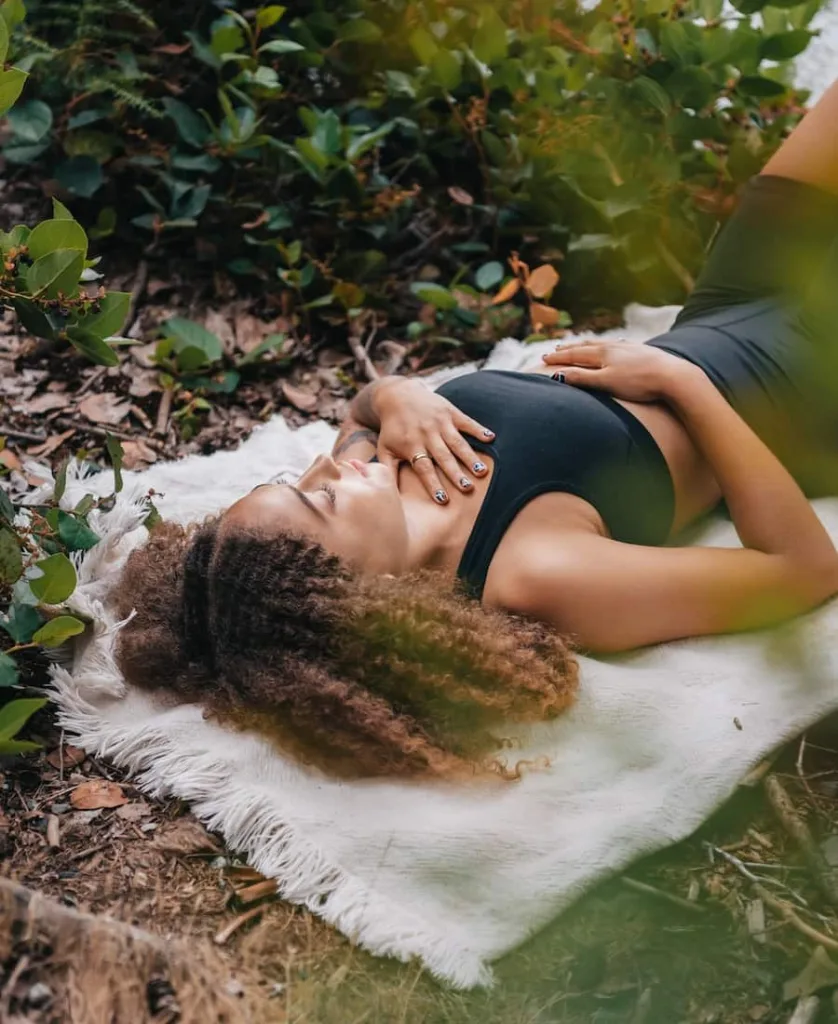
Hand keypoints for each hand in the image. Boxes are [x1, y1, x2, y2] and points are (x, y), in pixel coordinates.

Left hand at [373, 378, 493, 502]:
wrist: (397, 395)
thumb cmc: (392, 428)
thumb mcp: (385, 448)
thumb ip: (388, 470)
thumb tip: (387, 494)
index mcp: (411, 446)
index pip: (423, 468)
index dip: (433, 484)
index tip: (443, 500)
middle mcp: (427, 435)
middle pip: (443, 457)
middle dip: (456, 473)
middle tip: (468, 488)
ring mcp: (440, 423)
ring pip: (457, 442)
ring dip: (470, 457)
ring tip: (482, 471)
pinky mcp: (450, 411)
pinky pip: (466, 421)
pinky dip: (478, 429)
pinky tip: (491, 438)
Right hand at [541, 340, 694, 402]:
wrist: (673, 377)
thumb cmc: (639, 383)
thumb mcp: (606, 382)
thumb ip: (582, 378)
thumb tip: (558, 375)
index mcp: (603, 354)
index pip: (574, 355)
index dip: (558, 357)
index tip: (544, 358)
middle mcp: (614, 346)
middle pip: (586, 346)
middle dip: (569, 348)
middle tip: (556, 348)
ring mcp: (629, 348)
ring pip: (602, 344)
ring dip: (587, 345)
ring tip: (580, 345)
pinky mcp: (642, 352)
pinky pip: (618, 346)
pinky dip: (606, 346)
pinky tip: (612, 346)